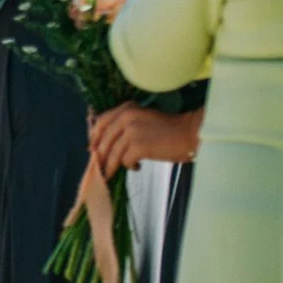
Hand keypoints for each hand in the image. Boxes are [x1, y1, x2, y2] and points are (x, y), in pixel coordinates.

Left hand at [88, 104, 202, 177]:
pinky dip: (130, 167)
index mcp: (126, 109)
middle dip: (100, 156)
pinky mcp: (139, 146)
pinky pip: (126, 161)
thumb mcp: (143, 119)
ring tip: (112, 173)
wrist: (190, 134)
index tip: (92, 149)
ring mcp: (132, 131)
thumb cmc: (169, 129)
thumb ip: (125, 125)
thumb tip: (107, 144)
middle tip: (100, 168)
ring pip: (113, 153)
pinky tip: (137, 167)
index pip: (101, 122)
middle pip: (104, 140)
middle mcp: (126, 117)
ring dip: (111, 166)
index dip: (94, 137)